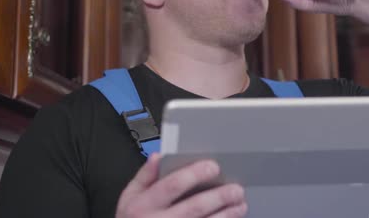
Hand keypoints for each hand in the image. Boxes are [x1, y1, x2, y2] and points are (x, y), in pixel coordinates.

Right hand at [116, 153, 247, 217]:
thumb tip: (159, 156)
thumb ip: (145, 176)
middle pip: (194, 207)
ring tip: (240, 205)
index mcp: (143, 205)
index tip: (213, 167)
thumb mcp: (129, 197)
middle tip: (236, 189)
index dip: (194, 175)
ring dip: (225, 215)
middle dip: (218, 197)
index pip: (172, 185)